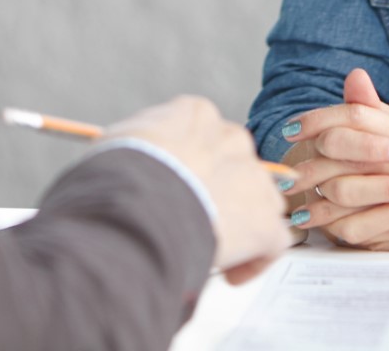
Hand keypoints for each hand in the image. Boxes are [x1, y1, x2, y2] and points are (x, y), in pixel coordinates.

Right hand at [109, 96, 293, 283]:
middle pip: (233, 166)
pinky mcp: (265, 220)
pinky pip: (272, 241)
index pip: (202, 135)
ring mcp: (254, 179)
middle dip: (218, 193)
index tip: (176, 185)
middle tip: (191, 219)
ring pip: (258, 200)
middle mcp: (231, 139)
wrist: (137, 209)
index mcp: (196, 115)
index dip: (189, 164)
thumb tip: (130, 154)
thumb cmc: (118, 177)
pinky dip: (254, 260)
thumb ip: (137, 144)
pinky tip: (230, 274)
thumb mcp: (117, 142)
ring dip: (240, 224)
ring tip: (210, 247)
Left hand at [283, 69, 388, 251]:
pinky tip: (344, 241)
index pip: (354, 116)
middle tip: (283, 186)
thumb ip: (383, 113)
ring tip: (304, 222)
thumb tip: (352, 79)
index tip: (287, 131)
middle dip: (309, 174)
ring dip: (327, 214)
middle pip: (349, 158)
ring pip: (363, 200)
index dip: (316, 121)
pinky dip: (363, 239)